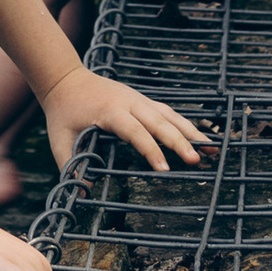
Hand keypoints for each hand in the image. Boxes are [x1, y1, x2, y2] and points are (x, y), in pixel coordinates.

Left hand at [41, 63, 208, 176]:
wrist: (65, 78)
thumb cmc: (62, 112)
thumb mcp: (59, 140)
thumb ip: (70, 165)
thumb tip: (84, 191)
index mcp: (110, 111)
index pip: (135, 132)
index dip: (151, 150)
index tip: (164, 169)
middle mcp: (129, 102)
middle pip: (160, 122)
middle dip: (180, 142)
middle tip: (198, 161)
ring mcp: (138, 98)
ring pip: (169, 114)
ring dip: (191, 131)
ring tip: (213, 148)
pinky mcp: (142, 99)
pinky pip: (167, 111)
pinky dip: (184, 123)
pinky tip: (199, 137)